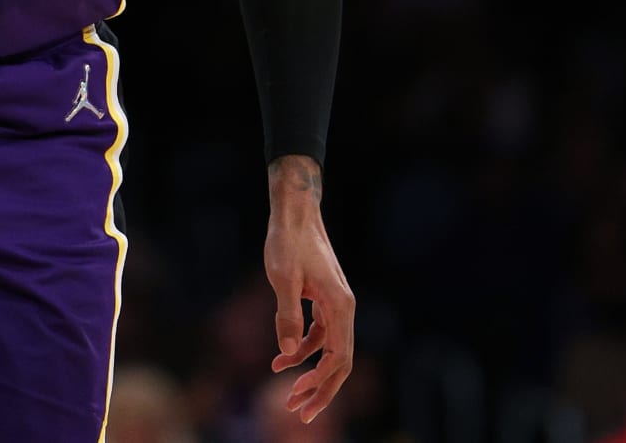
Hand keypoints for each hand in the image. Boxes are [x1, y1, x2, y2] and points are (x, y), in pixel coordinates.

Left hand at [264, 155, 354, 423]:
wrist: (294, 212)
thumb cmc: (288, 242)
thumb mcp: (282, 279)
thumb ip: (287, 316)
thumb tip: (286, 352)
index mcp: (340, 307)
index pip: (338, 358)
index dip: (322, 385)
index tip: (301, 404)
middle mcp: (344, 308)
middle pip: (339, 361)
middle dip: (320, 389)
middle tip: (299, 413)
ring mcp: (335, 304)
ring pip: (329, 350)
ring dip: (309, 372)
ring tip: (286, 394)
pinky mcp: (323, 300)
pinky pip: (319, 334)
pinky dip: (302, 348)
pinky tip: (281, 358)